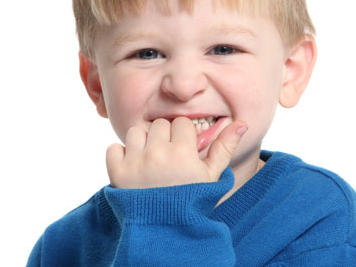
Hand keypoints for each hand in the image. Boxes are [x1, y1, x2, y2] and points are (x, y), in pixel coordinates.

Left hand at [106, 117, 247, 188]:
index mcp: (183, 153)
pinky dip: (120, 155)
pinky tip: (133, 169)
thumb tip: (241, 123)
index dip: (184, 137)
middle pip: (159, 125)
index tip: (184, 152)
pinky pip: (114, 147)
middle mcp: (158, 154)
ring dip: (142, 143)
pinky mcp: (117, 172)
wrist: (164, 231)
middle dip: (164, 138)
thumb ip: (225, 147)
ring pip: (136, 132)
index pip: (181, 123)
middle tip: (167, 159)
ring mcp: (135, 163)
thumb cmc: (191, 200)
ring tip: (150, 163)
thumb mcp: (211, 176)